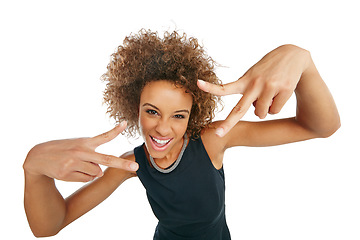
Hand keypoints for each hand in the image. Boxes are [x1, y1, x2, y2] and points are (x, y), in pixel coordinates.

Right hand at [23, 122, 138, 181]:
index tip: (125, 124)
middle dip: (122, 164)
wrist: (38, 156)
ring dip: (91, 171)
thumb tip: (101, 172)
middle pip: (106, 159)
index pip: (103, 136)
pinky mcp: (67, 173)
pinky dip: (83, 177)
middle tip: (135, 167)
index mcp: (85, 142)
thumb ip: (93, 156)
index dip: (115, 130)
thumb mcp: (78, 145)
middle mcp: (81, 151)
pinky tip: (70, 170)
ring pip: (96, 173)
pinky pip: (85, 179)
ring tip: (76, 164)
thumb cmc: (63, 149)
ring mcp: (74, 163)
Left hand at [198, 44, 309, 136]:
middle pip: (239, 110)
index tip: (198, 84)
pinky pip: (275, 110)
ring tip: (270, 94)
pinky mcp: (284, 89)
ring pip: (261, 113)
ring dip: (264, 109)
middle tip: (217, 134)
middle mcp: (255, 84)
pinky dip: (277, 107)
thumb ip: (248, 91)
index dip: (211, 87)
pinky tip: (280, 93)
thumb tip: (255, 112)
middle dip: (228, 124)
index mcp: (245, 80)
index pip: (226, 86)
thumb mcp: (254, 74)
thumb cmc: (268, 68)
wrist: (293, 55)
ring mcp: (269, 87)